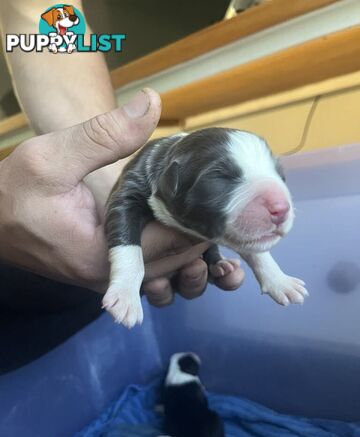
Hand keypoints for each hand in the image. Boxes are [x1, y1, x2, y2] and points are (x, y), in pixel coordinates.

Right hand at [0, 88, 243, 303]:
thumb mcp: (52, 157)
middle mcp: (109, 275)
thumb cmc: (14, 192)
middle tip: (226, 200)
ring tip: (214, 214)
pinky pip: (154, 266)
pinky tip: (190, 227)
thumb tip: (152, 103)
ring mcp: (109, 275)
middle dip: (204, 235)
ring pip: (168, 270)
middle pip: (176, 263)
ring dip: (195, 247)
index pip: (170, 247)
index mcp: (99, 256)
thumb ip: (103, 135)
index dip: (201, 222)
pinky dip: (175, 249)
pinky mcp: (108, 268)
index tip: (221, 195)